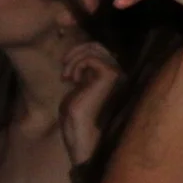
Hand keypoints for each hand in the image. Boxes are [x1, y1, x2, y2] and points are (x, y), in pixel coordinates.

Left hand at [59, 42, 120, 164]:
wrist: (81, 136)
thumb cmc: (76, 120)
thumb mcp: (78, 90)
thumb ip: (84, 73)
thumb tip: (82, 54)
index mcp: (112, 79)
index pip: (100, 52)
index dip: (80, 54)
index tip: (67, 73)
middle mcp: (118, 75)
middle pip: (98, 46)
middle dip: (76, 51)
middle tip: (64, 69)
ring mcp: (116, 75)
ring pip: (95, 48)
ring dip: (74, 58)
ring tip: (66, 76)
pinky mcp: (110, 77)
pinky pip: (91, 58)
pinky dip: (77, 65)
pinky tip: (72, 80)